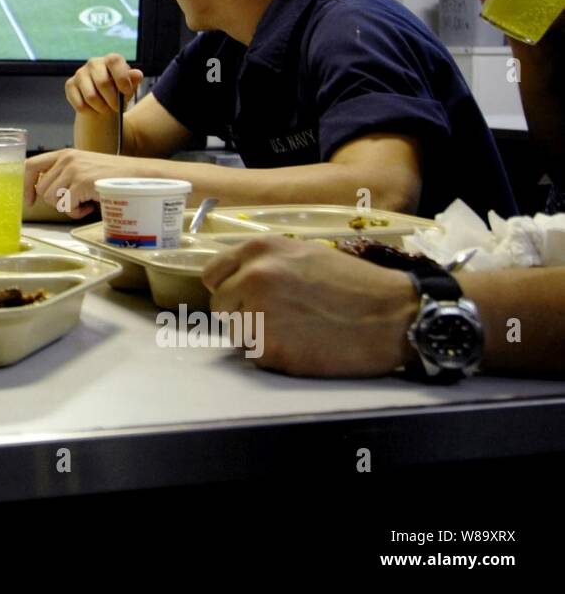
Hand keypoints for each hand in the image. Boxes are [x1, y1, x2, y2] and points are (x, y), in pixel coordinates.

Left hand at [24, 148, 130, 216]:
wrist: (137, 175)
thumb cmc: (112, 177)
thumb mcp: (83, 168)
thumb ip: (63, 176)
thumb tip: (43, 193)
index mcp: (64, 154)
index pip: (30, 165)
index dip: (25, 185)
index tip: (29, 200)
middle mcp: (66, 159)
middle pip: (42, 190)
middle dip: (56, 202)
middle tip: (75, 202)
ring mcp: (73, 170)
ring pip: (51, 199)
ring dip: (67, 207)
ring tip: (84, 203)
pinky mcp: (81, 183)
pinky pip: (66, 206)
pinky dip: (77, 212)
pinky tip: (90, 206)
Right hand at [65, 53, 142, 115]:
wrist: (103, 104)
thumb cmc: (118, 92)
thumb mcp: (129, 87)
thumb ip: (133, 81)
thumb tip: (137, 74)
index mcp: (110, 60)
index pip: (114, 61)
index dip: (121, 77)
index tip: (126, 92)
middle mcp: (94, 63)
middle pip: (102, 82)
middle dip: (112, 100)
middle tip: (116, 108)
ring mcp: (80, 73)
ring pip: (91, 96)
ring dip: (101, 108)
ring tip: (105, 109)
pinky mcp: (70, 84)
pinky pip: (79, 103)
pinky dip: (89, 111)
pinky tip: (93, 109)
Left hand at [202, 236, 417, 377]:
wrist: (392, 316)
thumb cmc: (353, 284)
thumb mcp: (303, 253)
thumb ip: (264, 263)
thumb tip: (236, 279)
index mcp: (260, 250)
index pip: (213, 275)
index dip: (229, 289)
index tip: (243, 297)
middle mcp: (252, 277)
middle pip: (220, 306)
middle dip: (241, 314)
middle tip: (276, 319)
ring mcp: (259, 313)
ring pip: (236, 333)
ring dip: (256, 336)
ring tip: (294, 331)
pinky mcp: (270, 348)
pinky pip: (255, 355)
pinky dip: (273, 355)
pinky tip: (302, 346)